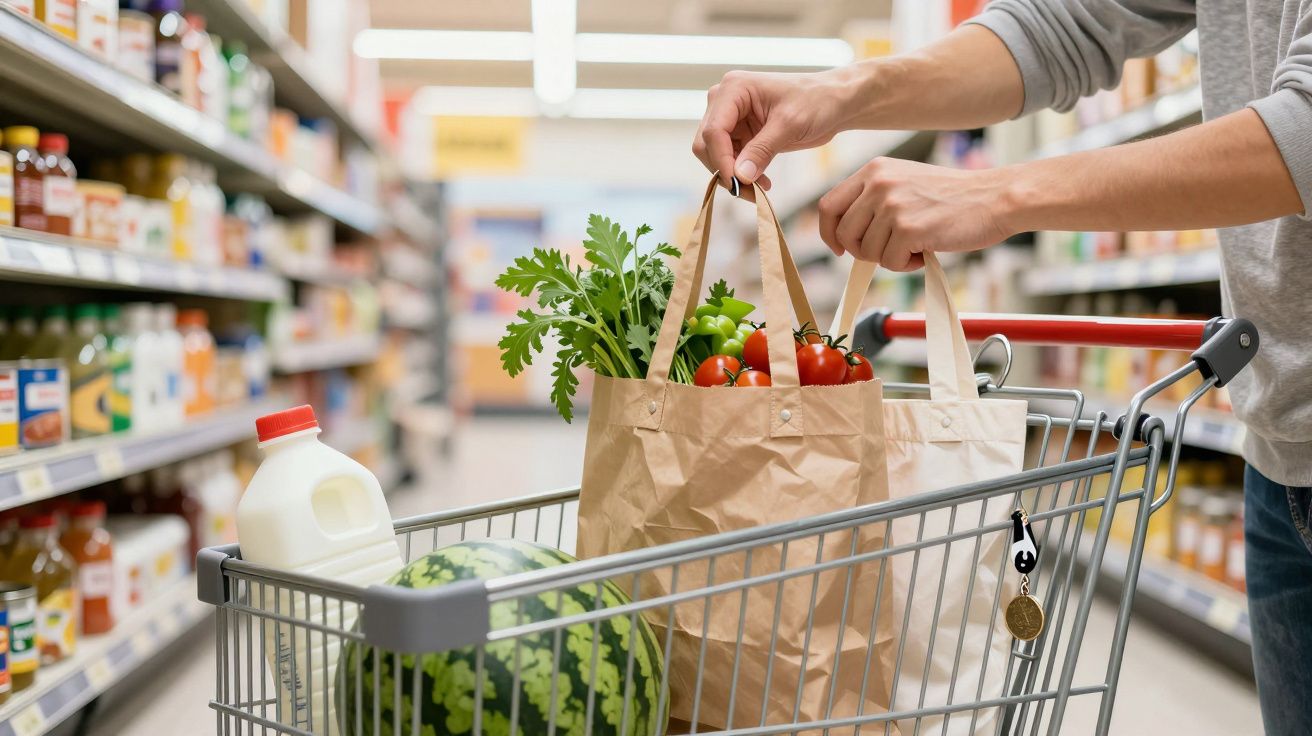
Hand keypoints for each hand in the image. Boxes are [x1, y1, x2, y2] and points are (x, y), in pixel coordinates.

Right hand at [693, 69, 857, 195]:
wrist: (834, 103)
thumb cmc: (816, 101)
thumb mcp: (790, 125)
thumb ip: (762, 150)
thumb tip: (739, 176)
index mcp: (733, 88)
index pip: (713, 130)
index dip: (721, 160)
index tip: (737, 183)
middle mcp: (725, 101)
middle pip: (707, 144)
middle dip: (725, 171)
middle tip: (749, 193)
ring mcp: (731, 118)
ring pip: (715, 156)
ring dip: (733, 176)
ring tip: (759, 190)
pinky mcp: (740, 134)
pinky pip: (730, 161)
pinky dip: (742, 175)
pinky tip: (762, 182)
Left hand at [818, 158, 1015, 269]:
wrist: (994, 198)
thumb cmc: (953, 197)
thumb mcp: (905, 183)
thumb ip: (874, 200)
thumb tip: (845, 235)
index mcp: (874, 170)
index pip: (828, 206)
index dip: (830, 233)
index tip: (840, 248)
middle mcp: (879, 183)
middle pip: (844, 234)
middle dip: (864, 251)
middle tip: (891, 250)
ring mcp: (892, 205)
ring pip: (867, 252)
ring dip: (890, 258)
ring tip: (916, 246)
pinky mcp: (908, 228)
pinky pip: (889, 263)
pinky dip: (906, 265)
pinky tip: (926, 251)